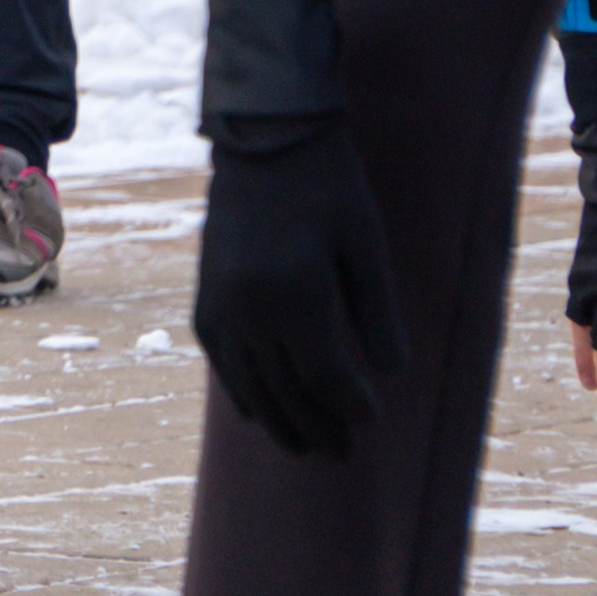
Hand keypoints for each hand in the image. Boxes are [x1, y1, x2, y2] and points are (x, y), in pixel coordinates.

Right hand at [194, 114, 406, 459]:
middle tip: (345, 452)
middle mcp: (250, 306)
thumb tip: (390, 375)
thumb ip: (378, 312)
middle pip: (286, 390)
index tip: (373, 416)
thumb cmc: (328, 187)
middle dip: (319, 426)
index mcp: (294, 292)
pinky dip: (243, 393)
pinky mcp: (206, 299)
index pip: (324, 375)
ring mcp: (221, 304)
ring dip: (280, 422)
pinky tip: (261, 412)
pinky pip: (223, 361)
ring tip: (307, 447)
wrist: (264, 142)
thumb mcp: (367, 243)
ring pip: (250, 385)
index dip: (350, 404)